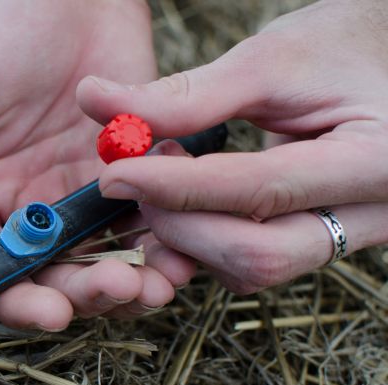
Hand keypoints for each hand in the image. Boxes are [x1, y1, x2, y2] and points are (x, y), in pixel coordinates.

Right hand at [0, 0, 194, 328]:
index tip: (51, 314)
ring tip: (160, 282)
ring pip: (107, 259)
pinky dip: (168, 239)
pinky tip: (184, 246)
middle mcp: (29, 208)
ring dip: (134, 280)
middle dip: (88, 294)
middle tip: (123, 288)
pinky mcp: (132, 172)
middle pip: (56, 277)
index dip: (19, 302)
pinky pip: (151, 219)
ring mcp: (82, 194)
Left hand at [78, 0, 387, 293]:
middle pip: (258, 256)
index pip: (259, 192)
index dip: (175, 188)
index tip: (114, 175)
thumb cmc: (343, 47)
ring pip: (251, 268)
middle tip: (138, 178)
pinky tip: (187, 194)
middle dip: (179, 226)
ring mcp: (348, 236)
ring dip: (188, 234)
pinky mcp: (318, 240)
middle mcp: (373, 216)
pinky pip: (252, 259)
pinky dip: (204, 235)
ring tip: (166, 174)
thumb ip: (185, 94)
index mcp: (376, 162)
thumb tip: (94, 100)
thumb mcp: (271, 59)